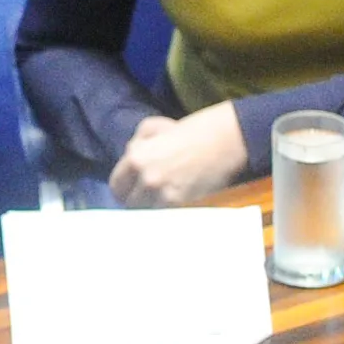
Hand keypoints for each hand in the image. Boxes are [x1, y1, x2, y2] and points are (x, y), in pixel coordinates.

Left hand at [109, 105, 248, 205]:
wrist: (227, 141)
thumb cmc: (192, 130)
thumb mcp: (155, 126)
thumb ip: (137, 144)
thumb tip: (130, 157)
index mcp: (137, 158)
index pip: (116, 186)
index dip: (123, 188)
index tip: (130, 190)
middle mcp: (147, 180)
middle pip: (130, 204)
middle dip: (136, 200)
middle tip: (146, 197)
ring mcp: (165, 195)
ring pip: (147, 214)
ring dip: (151, 209)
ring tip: (161, 202)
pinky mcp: (184, 206)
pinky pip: (165, 217)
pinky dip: (167, 213)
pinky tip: (174, 207)